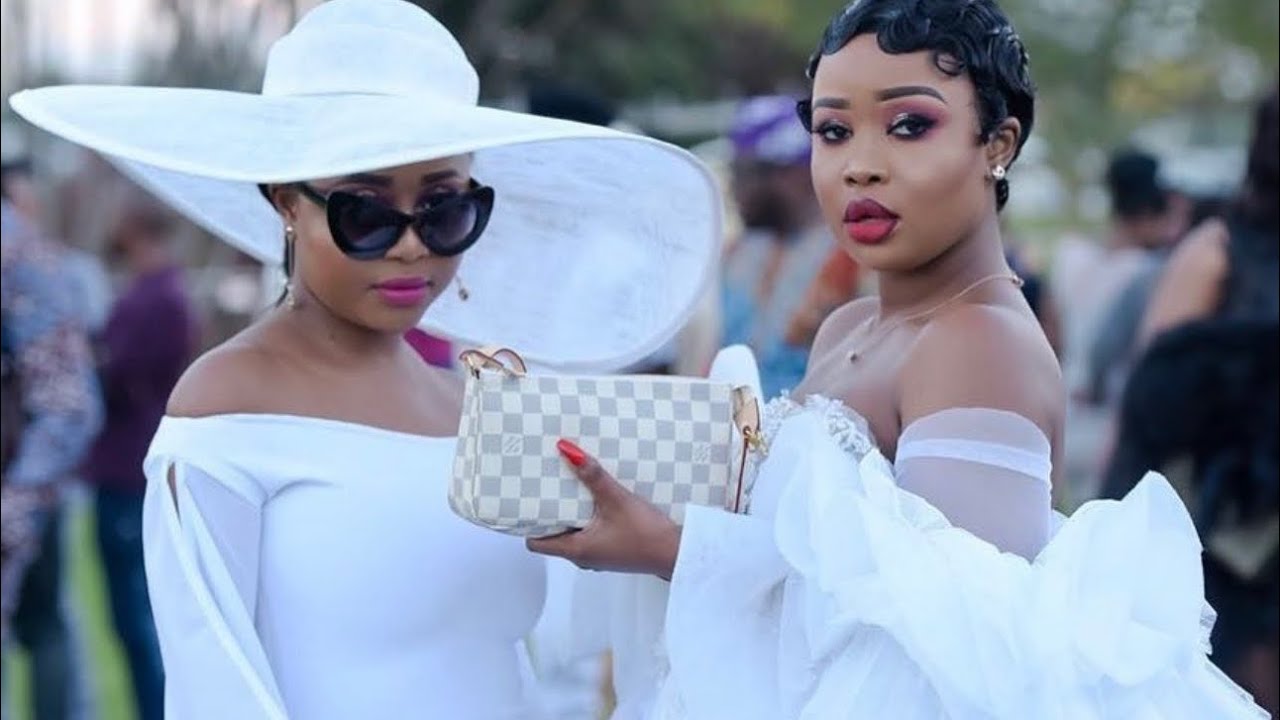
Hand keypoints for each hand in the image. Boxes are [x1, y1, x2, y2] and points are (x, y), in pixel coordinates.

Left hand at [526, 439, 681, 579]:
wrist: (677, 553)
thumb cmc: (646, 534)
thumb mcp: (616, 499)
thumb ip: (593, 475)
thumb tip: (567, 451)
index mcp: (575, 551)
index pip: (535, 543)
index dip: (528, 523)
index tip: (527, 500)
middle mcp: (583, 557)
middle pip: (553, 536)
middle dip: (551, 512)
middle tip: (546, 486)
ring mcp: (598, 556)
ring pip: (573, 534)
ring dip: (571, 514)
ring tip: (570, 488)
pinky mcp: (613, 551)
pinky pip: (591, 534)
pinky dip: (588, 519)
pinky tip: (596, 500)